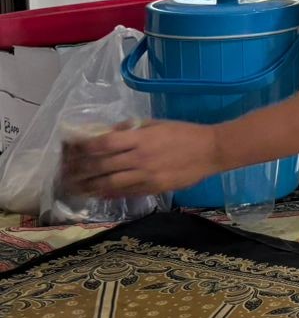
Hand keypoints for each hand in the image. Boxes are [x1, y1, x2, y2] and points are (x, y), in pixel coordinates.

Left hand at [71, 121, 222, 197]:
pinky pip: (125, 192)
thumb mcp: (157, 123)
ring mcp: (146, 176)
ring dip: (90, 185)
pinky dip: (108, 193)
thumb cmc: (185, 133)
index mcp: (140, 139)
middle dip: (81, 169)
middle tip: (68, 171)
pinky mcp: (153, 188)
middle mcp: (139, 158)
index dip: (85, 147)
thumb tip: (110, 133)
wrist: (211, 151)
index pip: (104, 144)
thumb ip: (132, 129)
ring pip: (109, 183)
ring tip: (76, 186)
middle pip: (101, 165)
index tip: (73, 148)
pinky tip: (98, 193)